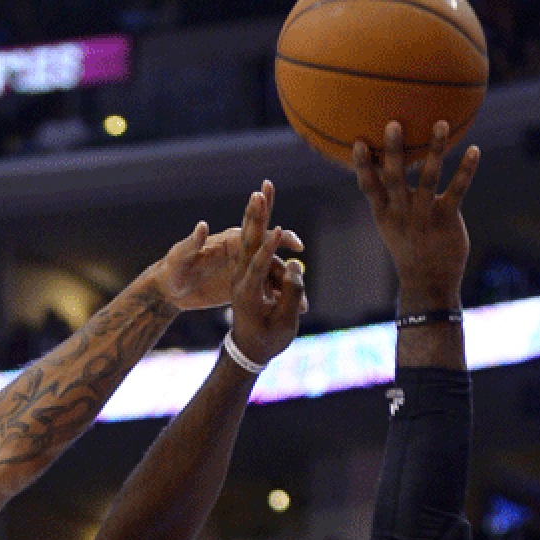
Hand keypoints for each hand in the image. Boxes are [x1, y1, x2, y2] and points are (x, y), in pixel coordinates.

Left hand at [149, 186, 303, 312]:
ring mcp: (242, 269)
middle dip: (289, 259)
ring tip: (304, 307)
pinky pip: (264, 290)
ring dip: (287, 288)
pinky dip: (278, 299)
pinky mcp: (240, 285)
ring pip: (271, 275)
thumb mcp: (180, 257)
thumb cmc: (171, 271)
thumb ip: (191, 243)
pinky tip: (291, 313)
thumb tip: (202, 225)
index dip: (277, 237)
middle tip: (304, 261)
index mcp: (228, 242)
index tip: (295, 243)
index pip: (258, 235)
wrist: (169, 290)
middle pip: (270, 251)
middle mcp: (239, 253)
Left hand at [228, 182, 307, 365]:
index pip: (258, 264)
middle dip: (258, 214)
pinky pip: (260, 247)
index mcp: (246, 291)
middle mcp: (242, 277)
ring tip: (262, 189)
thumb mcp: (282, 324)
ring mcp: (245, 273)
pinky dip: (264, 228)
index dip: (270, 248)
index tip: (279, 230)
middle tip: (261, 189)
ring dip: (259, 212)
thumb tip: (296, 266)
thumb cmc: (266, 340)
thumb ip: (290, 294)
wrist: (248, 350)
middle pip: (250, 239)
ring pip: (253, 237)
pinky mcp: (251, 271)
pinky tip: (266, 205)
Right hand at [353, 121, 479, 308]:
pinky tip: (474, 150)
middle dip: (392, 151)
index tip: (358, 141)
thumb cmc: (410, 249)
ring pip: (427, 179)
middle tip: (393, 123)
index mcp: (384, 214)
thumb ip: (392, 200)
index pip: (369, 187)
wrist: (428, 282)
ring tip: (440, 123)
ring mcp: (424, 216)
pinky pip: (456, 191)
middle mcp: (401, 214)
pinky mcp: (447, 220)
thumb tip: (390, 172)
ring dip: (433, 150)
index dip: (362, 165)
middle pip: (394, 178)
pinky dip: (465, 170)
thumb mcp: (393, 226)